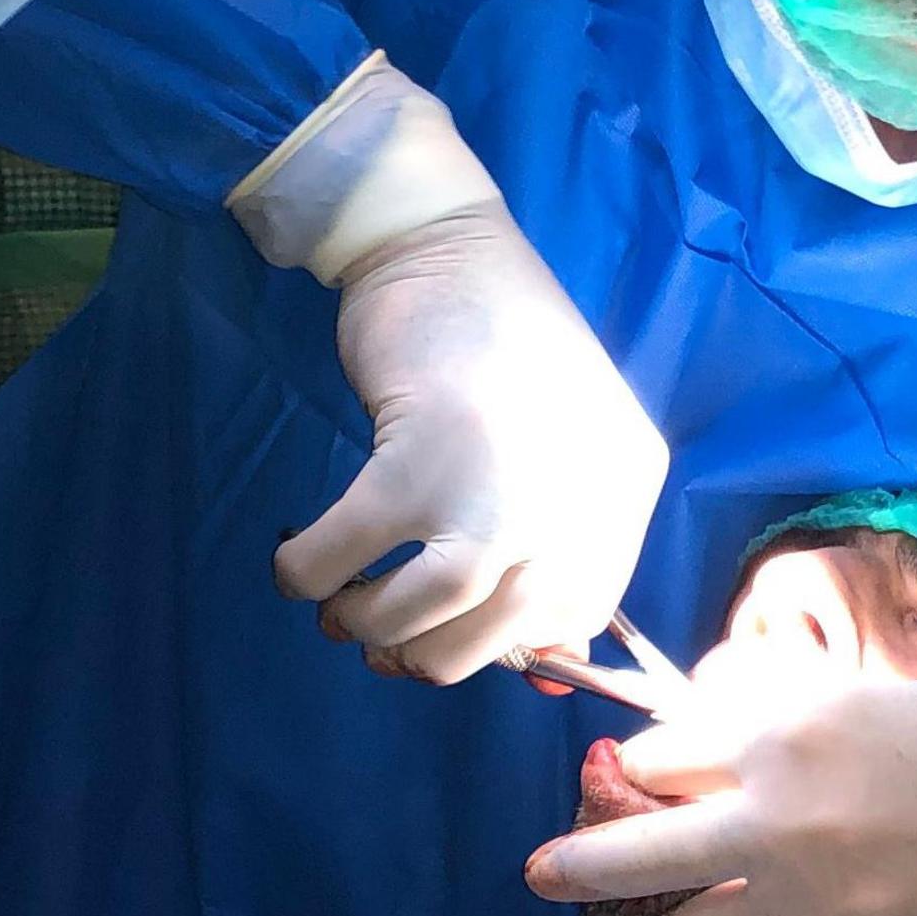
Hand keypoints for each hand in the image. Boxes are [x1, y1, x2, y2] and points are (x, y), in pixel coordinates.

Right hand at [271, 200, 669, 682]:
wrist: (445, 245)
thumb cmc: (502, 345)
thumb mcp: (566, 444)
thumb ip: (559, 535)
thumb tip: (539, 670)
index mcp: (618, 493)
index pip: (580, 618)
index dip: (513, 646)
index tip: (461, 636)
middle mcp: (570, 503)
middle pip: (496, 633)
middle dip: (429, 656)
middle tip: (387, 645)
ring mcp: (491, 488)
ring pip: (422, 612)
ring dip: (369, 626)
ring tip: (344, 612)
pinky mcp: (409, 461)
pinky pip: (343, 556)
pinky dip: (307, 572)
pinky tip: (298, 565)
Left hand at [521, 680, 916, 915]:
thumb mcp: (878, 709)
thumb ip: (787, 733)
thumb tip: (701, 757)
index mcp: (787, 725)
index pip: (662, 754)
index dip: (649, 773)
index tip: (640, 783)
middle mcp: (776, 809)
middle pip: (628, 845)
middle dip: (573, 860)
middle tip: (537, 871)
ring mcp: (801, 897)